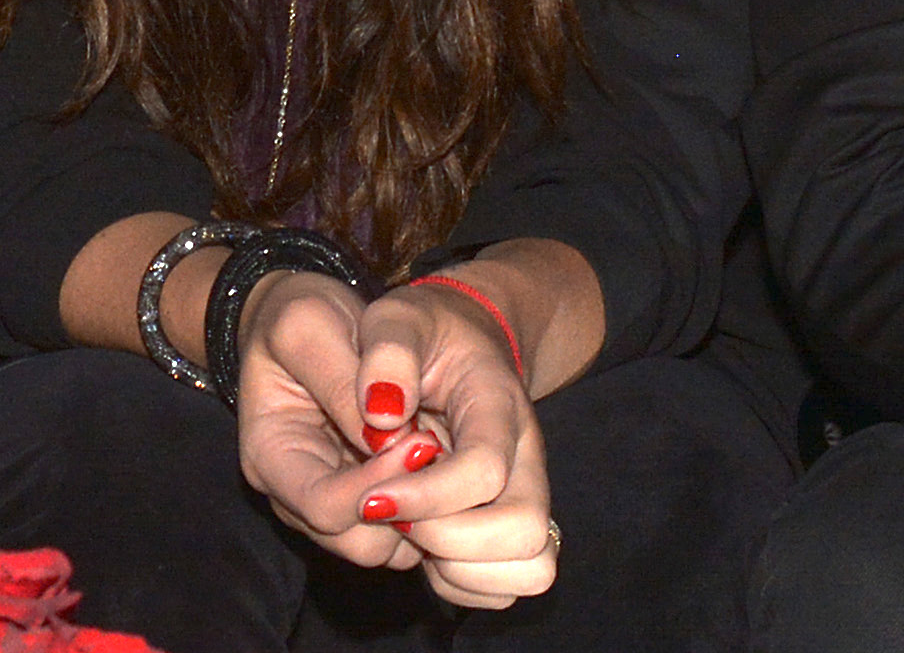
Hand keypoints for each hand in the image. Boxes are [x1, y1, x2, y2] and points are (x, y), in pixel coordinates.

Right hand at [232, 273, 424, 574]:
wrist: (306, 318)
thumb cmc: (301, 316)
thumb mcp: (309, 326)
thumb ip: (343, 378)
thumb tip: (386, 429)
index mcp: (270, 457)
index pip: (325, 506)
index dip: (380, 483)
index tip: (425, 441)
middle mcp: (294, 495)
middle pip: (357, 541)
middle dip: (406, 505)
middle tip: (440, 448)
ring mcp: (328, 500)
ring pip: (384, 544)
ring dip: (420, 510)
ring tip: (441, 449)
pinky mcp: (361, 497)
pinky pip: (399, 528)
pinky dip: (425, 506)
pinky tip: (440, 461)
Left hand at [346, 278, 555, 609]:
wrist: (466, 338)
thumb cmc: (424, 332)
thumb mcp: (396, 317)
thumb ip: (389, 352)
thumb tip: (382, 413)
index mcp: (499, 405)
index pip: (485, 470)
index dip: (427, 496)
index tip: (372, 495)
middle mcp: (527, 458)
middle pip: (525, 533)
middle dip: (448, 542)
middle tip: (395, 517)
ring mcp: (526, 496)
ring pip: (530, 569)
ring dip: (460, 570)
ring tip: (411, 533)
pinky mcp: (510, 527)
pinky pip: (506, 586)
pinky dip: (462, 583)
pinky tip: (424, 542)